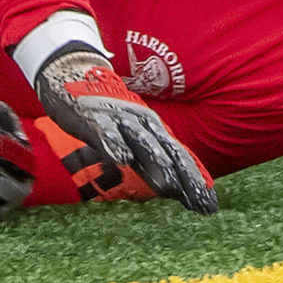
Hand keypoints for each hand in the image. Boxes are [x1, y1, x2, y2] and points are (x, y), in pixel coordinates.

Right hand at [33, 46, 216, 212]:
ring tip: (169, 187)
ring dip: (156, 163)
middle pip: (167, 153)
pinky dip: (115, 144)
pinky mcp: (93, 117)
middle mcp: (141, 123)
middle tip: (199, 204)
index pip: (178, 157)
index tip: (209, 207)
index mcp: (153, 129)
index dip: (193, 181)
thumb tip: (174, 190)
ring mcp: (119, 119)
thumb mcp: (132, 137)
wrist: (73, 75)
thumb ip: (150, 162)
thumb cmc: (106, 113)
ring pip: (142, 141)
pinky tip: (122, 158)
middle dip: (184, 179)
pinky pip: (105, 131)